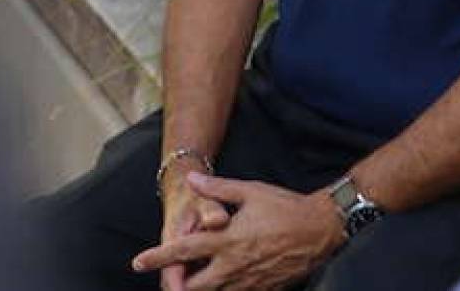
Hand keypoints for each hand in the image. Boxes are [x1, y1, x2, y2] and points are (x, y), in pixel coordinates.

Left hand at [133, 173, 346, 290]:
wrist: (321, 229)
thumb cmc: (285, 207)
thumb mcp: (250, 191)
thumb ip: (218, 188)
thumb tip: (192, 180)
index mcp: (228, 240)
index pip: (184, 252)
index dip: (159, 257)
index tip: (138, 262)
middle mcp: (235, 266)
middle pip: (194, 287)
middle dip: (178, 285)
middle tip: (170, 278)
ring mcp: (250, 281)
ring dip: (200, 287)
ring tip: (192, 279)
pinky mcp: (264, 288)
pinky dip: (225, 289)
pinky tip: (224, 279)